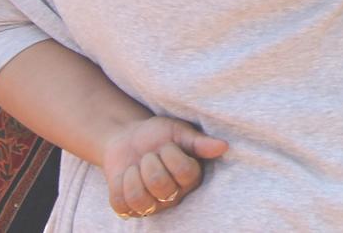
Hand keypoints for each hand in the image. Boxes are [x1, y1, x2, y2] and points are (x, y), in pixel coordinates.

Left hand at [101, 116, 226, 219]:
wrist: (127, 139)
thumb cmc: (157, 135)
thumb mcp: (178, 132)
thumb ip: (198, 142)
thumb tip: (223, 146)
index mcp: (191, 177)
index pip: (185, 172)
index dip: (170, 155)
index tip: (165, 145)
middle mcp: (174, 196)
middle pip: (162, 186)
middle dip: (149, 163)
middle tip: (148, 155)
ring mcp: (151, 205)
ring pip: (140, 200)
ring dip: (132, 177)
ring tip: (135, 167)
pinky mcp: (129, 210)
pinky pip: (121, 205)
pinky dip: (118, 186)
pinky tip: (125, 176)